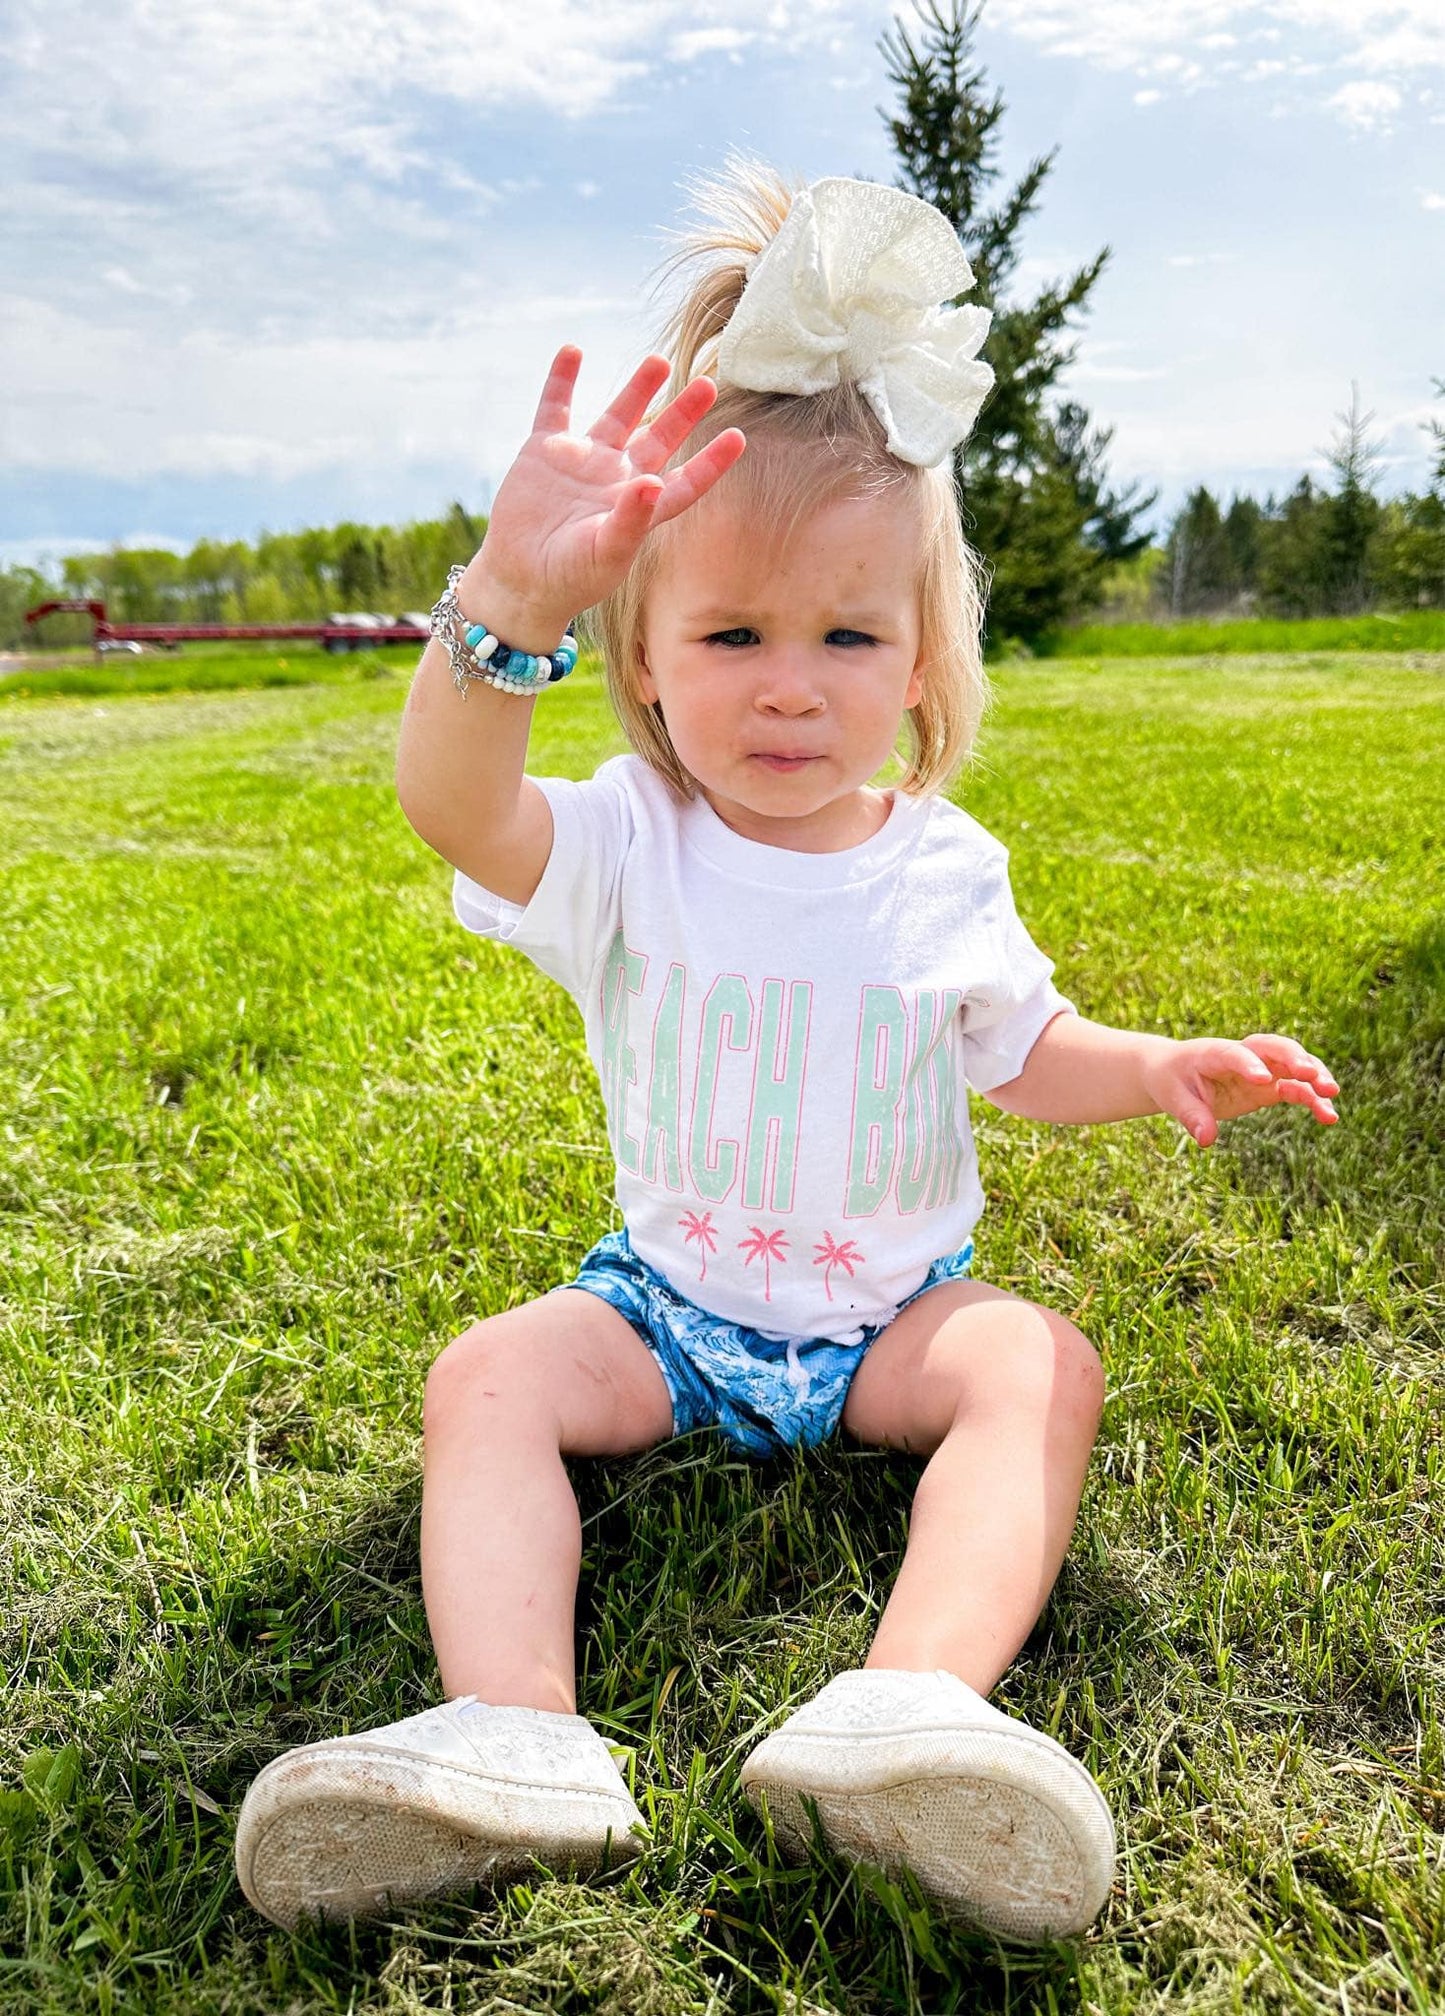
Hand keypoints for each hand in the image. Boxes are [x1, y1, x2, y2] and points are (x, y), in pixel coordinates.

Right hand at [458, 347, 745, 640]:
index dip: (712, 462)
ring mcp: (583, 461)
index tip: (738, 437)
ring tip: (658, 361)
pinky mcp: (545, 451)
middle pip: (660, 438)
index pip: (687, 481)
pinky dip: (562, 379)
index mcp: (642, 508)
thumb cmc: (570, 578)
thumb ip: (631, 520)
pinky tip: (572, 351)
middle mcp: (618, 479)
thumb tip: (655, 480)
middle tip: (708, 384)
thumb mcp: (605, 554)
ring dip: (638, 388)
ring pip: (618, 415)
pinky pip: (556, 407)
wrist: (520, 580)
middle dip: (683, 412)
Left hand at [1143, 1034, 1339, 1147]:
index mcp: (1214, 1053)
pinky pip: (1296, 1089)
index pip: (1235, 1054)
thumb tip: (1206, 1140)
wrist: (1176, 1072)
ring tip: (1331, 1095)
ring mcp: (1261, 1069)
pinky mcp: (1269, 1086)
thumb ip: (1191, 1116)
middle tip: (1312, 1075)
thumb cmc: (1172, 1080)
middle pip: (1275, 1048)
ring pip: (1294, 1066)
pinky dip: (1313, 1100)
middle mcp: (1244, 1055)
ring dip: (1314, 1077)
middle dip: (1295, 1059)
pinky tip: (1328, 1117)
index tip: (1263, 1080)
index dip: (1249, 1064)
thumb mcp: (1173, 1098)